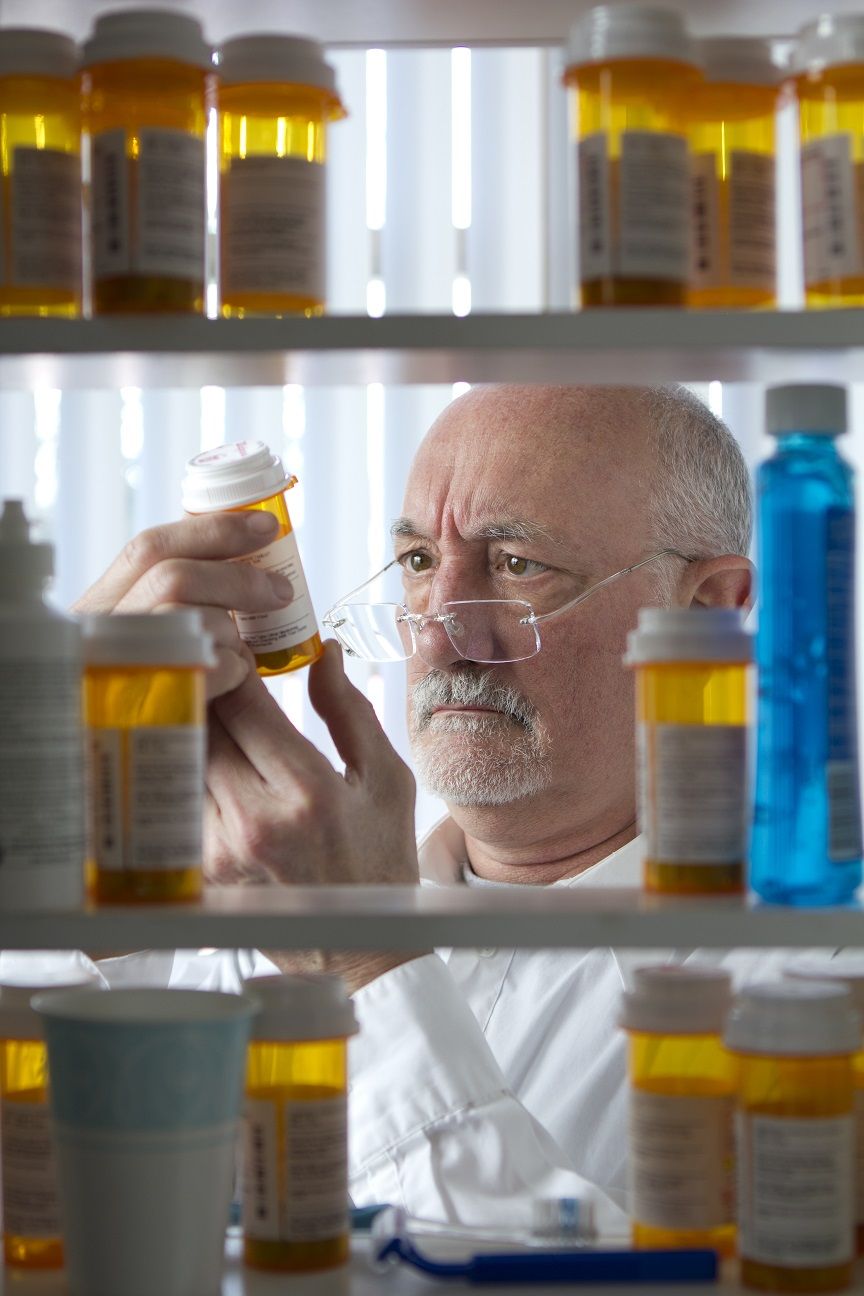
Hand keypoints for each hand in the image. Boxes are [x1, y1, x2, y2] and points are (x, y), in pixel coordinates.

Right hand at [73, 512, 292, 699]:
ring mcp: (107, 673)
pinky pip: (196, 670)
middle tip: (280, 592)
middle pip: (170, 576)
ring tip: (244, 652)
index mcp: (96, 612)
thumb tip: (236, 553)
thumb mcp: (146, 649)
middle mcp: (90, 636)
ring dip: (230, 628)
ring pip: (183, 617)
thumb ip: (174, 608)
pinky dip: (228, 667)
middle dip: (236, 577)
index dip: (210, 530)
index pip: (147, 549)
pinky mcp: (137, 714)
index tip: (265, 526)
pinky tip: (233, 679)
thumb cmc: (154, 718)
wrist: (132, 799)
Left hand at [205, 640, 423, 989]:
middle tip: (218, 661)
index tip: (242, 644)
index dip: (237, 660)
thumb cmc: (378, 862)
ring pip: (181, 756)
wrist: (358, 952)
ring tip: (207, 704)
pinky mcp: (199, 869)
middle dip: (209, 684)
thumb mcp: (387, 782)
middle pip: (203, 723)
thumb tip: (326, 654)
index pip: (245, 701)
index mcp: (307, 793)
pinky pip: (178, 798)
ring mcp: (218, 849)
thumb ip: (350, 713)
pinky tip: (203, 755)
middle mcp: (254, 821)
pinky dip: (186, 768)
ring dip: (191, 722)